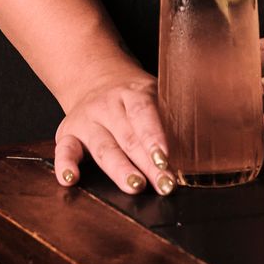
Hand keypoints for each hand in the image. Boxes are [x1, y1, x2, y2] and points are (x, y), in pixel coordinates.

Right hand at [53, 65, 174, 195]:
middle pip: (128, 137)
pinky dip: (65, 164)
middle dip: (147, 163)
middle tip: (164, 183)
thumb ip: (171, 118)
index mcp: (133, 92)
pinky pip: (64, 150)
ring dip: (120, 169)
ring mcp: (86, 120)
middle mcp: (107, 105)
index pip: (143, 114)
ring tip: (135, 186)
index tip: (166, 158)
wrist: (94, 77)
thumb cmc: (134, 98)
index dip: (154, 136)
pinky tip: (70, 179)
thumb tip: (199, 152)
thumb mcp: (154, 96)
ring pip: (103, 147)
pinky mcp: (68, 134)